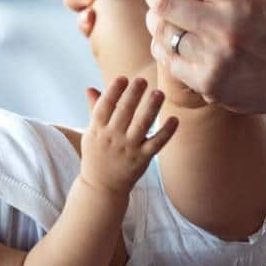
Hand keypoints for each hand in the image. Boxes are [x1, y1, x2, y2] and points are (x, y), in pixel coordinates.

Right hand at [80, 77, 177, 195]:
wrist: (101, 187)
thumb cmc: (96, 155)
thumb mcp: (91, 133)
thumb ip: (94, 110)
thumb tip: (90, 88)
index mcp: (97, 129)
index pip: (104, 106)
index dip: (113, 91)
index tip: (123, 78)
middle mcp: (112, 137)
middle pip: (124, 112)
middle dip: (134, 94)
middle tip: (143, 80)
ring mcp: (128, 149)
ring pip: (142, 125)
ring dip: (151, 108)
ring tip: (159, 93)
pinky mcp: (142, 159)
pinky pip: (156, 143)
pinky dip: (167, 132)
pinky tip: (174, 119)